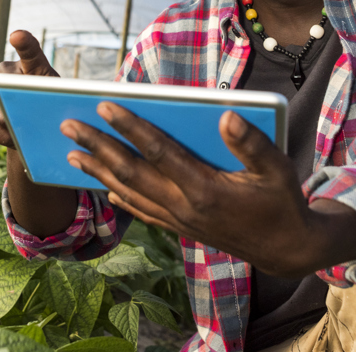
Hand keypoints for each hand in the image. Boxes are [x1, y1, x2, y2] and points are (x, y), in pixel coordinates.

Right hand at [0, 30, 58, 148]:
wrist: (33, 127)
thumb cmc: (50, 110)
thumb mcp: (57, 104)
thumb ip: (48, 101)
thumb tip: (32, 112)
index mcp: (34, 65)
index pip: (30, 49)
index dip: (23, 42)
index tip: (16, 36)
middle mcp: (8, 70)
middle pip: (6, 79)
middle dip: (10, 100)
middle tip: (21, 119)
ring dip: (3, 121)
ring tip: (16, 137)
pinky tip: (5, 138)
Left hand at [61, 102, 355, 276]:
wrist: (287, 250)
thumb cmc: (282, 202)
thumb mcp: (279, 169)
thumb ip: (251, 144)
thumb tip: (226, 114)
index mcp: (204, 189)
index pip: (157, 151)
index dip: (129, 127)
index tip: (104, 105)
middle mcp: (184, 207)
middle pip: (130, 172)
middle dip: (97, 146)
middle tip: (68, 125)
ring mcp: (179, 221)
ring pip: (129, 193)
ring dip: (98, 171)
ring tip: (70, 153)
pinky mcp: (181, 229)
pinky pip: (142, 212)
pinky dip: (120, 198)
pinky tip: (104, 187)